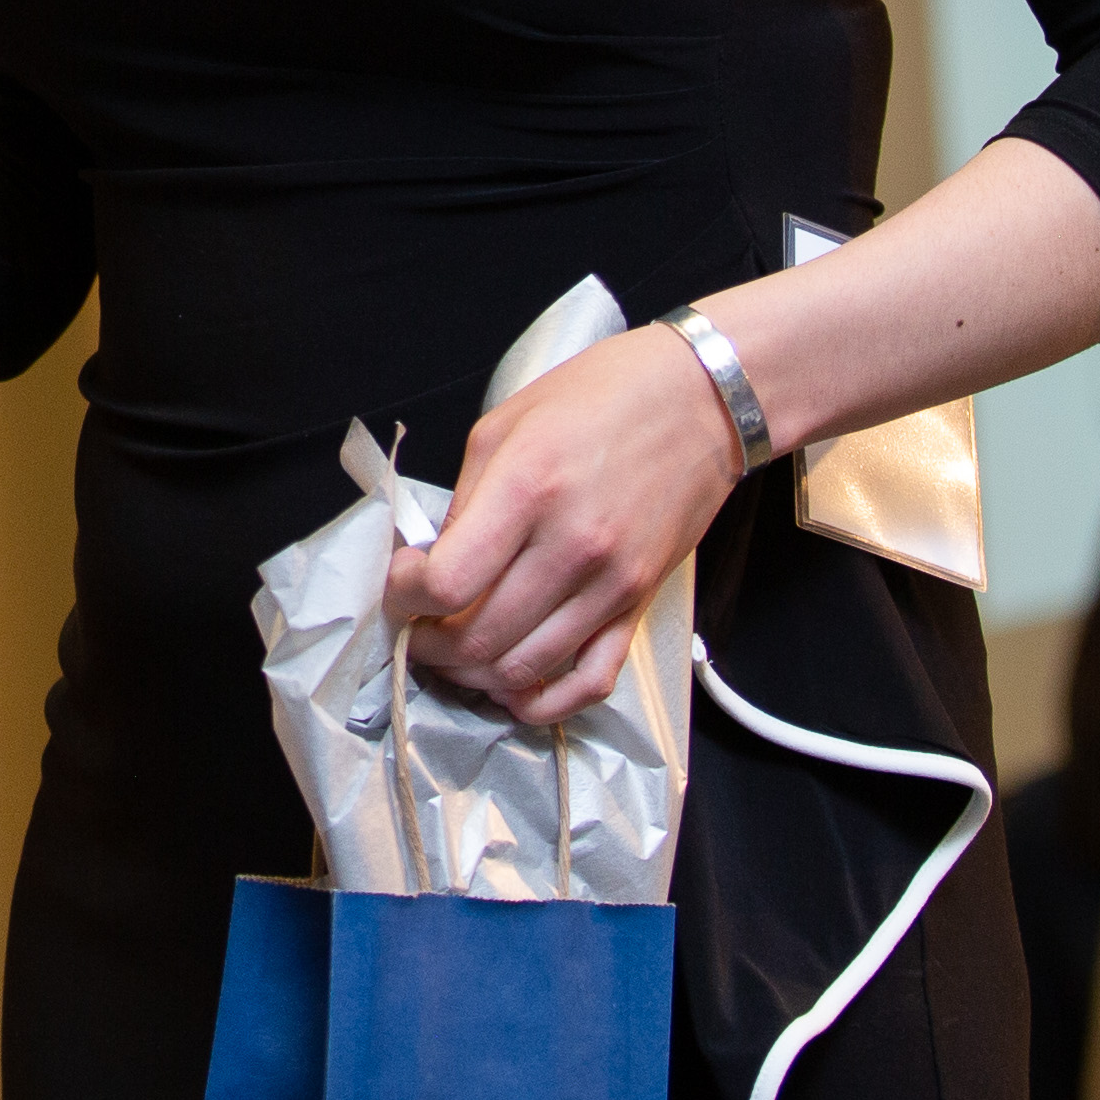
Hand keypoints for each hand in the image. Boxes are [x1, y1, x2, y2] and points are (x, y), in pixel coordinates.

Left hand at [388, 325, 751, 728]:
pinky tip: (512, 688)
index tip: (401, 584)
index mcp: (528, 489)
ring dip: (472, 674)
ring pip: (522, 670)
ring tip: (452, 653)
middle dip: (428, 644)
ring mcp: (611, 585)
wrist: (698, 400)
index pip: (447, 582)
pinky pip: (589, 683)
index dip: (405, 597)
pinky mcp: (639, 606)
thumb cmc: (598, 396)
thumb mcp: (505, 425)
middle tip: (415, 629)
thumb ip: (465, 500)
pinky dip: (542, 703)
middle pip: (478, 638)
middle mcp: (572, 547)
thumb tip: (432, 563)